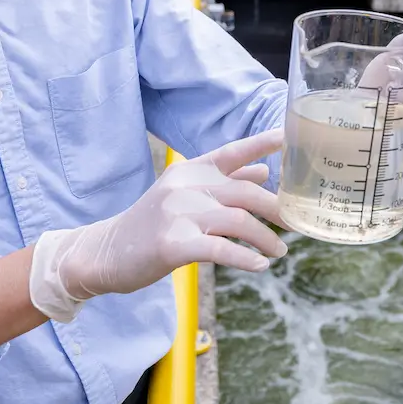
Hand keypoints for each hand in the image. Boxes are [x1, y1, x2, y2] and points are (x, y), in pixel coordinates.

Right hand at [29, 131, 285, 322]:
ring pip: (238, 220)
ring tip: (279, 252)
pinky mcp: (172, 243)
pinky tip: (259, 266)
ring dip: (265, 238)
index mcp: (189, 171)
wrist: (105, 252)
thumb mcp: (184, 195)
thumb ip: (223, 182)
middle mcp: (185, 185)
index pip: (232, 151)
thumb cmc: (150, 225)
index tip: (290, 137)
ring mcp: (177, 213)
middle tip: (296, 224)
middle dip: (277, 210)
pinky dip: (245, 258)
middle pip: (245, 191)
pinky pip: (219, 249)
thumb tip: (263, 171)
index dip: (263, 143)